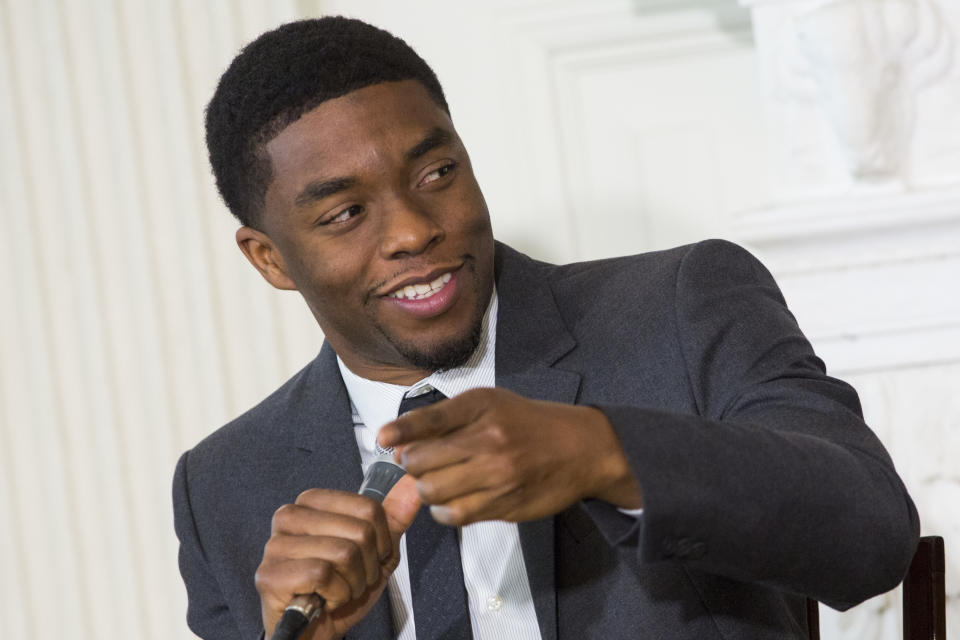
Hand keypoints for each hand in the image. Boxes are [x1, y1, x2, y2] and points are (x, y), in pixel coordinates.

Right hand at [255, 476, 420, 639]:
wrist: (315, 633)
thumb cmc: (340, 589)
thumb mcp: (375, 552)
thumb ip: (393, 517)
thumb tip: (411, 484)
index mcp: (313, 502)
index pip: (369, 508)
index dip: (381, 542)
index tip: (368, 557)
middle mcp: (290, 516)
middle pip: (360, 531)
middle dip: (368, 566)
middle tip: (351, 579)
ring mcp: (276, 544)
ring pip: (343, 553)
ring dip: (353, 583)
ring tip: (338, 589)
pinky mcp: (270, 574)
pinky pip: (323, 575)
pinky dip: (336, 595)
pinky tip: (324, 600)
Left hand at [377, 388, 641, 525]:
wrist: (581, 448)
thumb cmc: (527, 423)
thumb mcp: (490, 404)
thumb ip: (446, 421)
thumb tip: (399, 445)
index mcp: (482, 407)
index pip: (428, 420)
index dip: (399, 431)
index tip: (383, 439)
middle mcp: (488, 440)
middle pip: (421, 462)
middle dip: (412, 465)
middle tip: (420, 465)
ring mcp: (496, 475)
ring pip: (433, 491)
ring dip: (426, 489)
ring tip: (438, 482)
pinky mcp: (503, 504)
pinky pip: (455, 514)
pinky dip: (444, 510)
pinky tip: (453, 499)